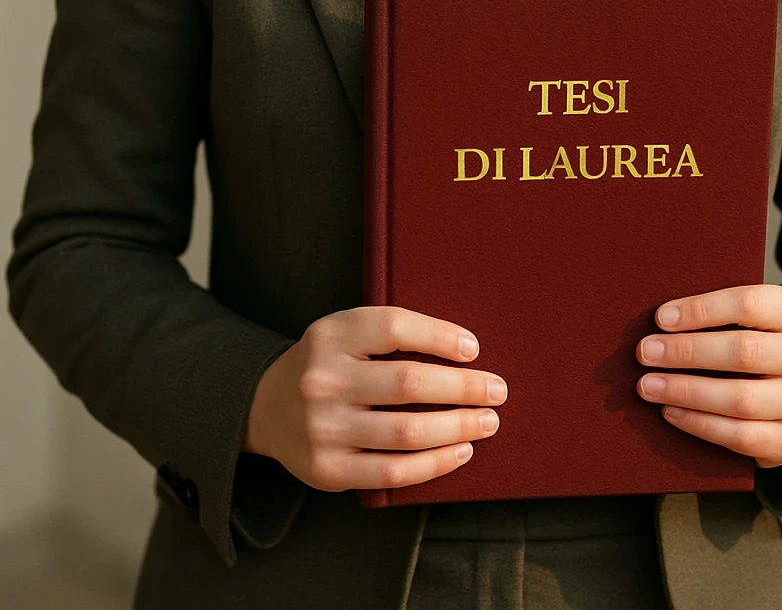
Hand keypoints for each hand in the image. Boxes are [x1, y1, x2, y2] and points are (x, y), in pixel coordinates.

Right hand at [242, 305, 507, 491]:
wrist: (266, 406)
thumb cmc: (329, 363)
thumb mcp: (346, 331)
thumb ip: (392, 334)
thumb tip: (466, 351)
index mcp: (331, 334)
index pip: (394, 327)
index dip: (439, 335)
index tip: (473, 349)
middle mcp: (323, 379)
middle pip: (408, 382)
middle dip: (463, 388)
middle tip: (497, 390)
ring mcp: (324, 428)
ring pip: (406, 432)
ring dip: (458, 427)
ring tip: (487, 421)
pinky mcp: (328, 470)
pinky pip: (393, 472)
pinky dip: (434, 463)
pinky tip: (460, 451)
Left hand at [635, 284, 781, 467]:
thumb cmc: (759, 341)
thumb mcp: (755, 318)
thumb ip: (721, 315)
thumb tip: (662, 320)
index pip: (749, 304)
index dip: (701, 310)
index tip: (661, 318)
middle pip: (743, 351)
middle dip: (686, 352)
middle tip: (646, 353)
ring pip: (741, 399)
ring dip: (687, 392)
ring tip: (649, 386)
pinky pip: (743, 436)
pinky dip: (700, 424)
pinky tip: (672, 412)